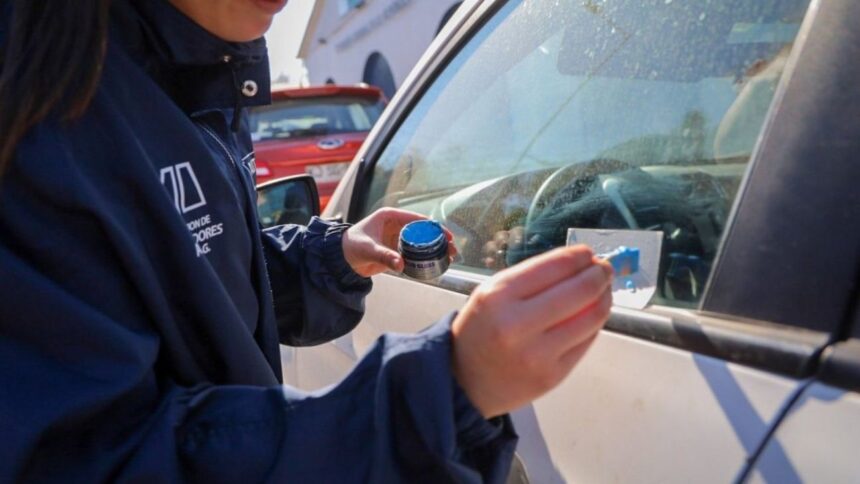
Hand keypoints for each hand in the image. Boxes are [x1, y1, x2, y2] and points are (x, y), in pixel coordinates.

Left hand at [342, 208, 456, 277]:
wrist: (339, 260)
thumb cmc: (350, 247)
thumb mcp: (368, 249)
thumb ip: (384, 256)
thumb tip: (401, 265)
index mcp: (390, 216)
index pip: (417, 219)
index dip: (433, 227)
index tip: (446, 235)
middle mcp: (396, 226)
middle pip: (423, 231)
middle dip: (439, 240)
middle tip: (452, 249)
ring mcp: (396, 239)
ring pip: (421, 243)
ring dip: (435, 250)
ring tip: (450, 258)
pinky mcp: (395, 251)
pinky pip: (414, 254)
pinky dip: (425, 258)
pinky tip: (436, 264)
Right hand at [451, 245, 612, 417]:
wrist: (465, 382)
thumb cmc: (480, 330)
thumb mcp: (491, 293)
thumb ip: (531, 278)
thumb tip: (578, 263)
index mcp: (498, 296)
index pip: (554, 266)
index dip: (579, 256)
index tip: (588, 253)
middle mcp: (517, 324)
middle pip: (580, 290)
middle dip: (599, 274)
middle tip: (604, 269)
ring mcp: (537, 354)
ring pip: (591, 317)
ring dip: (604, 297)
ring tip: (603, 290)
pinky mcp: (552, 375)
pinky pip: (586, 342)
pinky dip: (595, 323)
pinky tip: (592, 314)